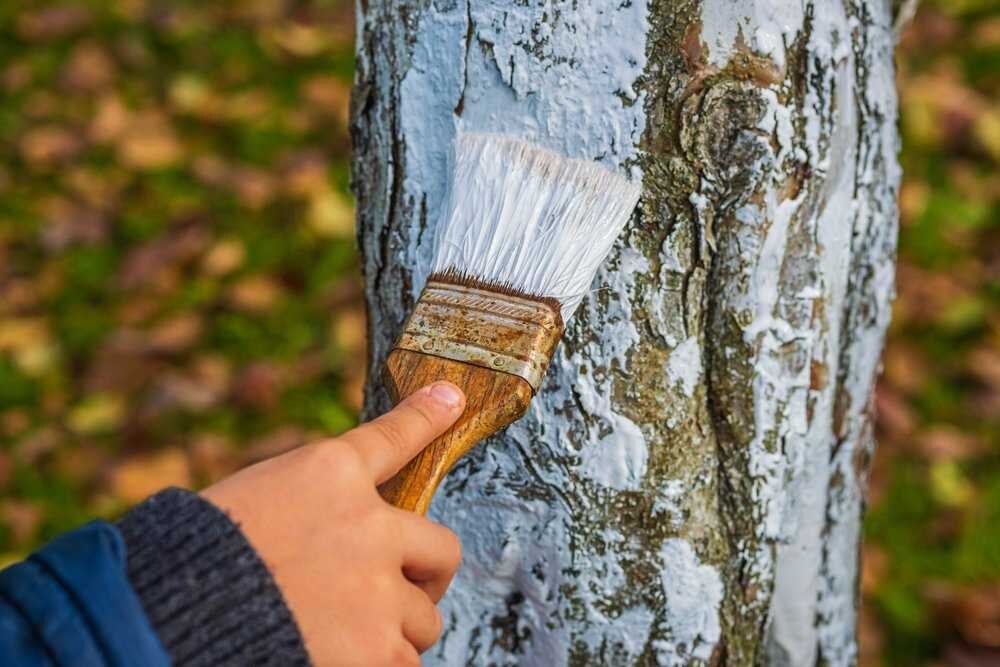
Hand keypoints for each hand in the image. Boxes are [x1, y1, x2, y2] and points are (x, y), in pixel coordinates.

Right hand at [202, 382, 465, 665]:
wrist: (168, 614)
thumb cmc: (194, 560)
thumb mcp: (248, 501)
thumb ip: (310, 508)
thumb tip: (346, 530)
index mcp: (329, 473)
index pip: (393, 437)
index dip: (425, 416)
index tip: (450, 398)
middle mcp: (367, 525)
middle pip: (442, 548)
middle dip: (427, 577)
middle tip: (406, 594)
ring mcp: (378, 589)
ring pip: (423, 618)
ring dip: (394, 631)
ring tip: (345, 637)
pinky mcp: (375, 649)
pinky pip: (405, 663)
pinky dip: (380, 665)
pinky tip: (343, 662)